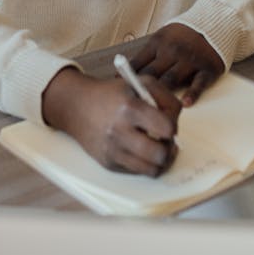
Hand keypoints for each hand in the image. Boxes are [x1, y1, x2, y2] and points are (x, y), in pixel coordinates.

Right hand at [42, 67, 180, 175]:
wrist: (76, 106)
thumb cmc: (112, 93)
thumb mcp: (140, 82)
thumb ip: (165, 97)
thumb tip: (176, 121)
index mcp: (129, 108)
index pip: (167, 128)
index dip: (173, 126)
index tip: (168, 124)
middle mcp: (119, 132)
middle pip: (161, 154)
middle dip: (169, 148)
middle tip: (165, 140)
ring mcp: (113, 150)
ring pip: (152, 170)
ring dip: (160, 160)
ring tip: (157, 148)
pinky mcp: (108, 163)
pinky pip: (138, 172)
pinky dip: (144, 164)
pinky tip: (140, 150)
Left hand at [130, 23, 223, 106]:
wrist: (213, 23)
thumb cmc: (182, 35)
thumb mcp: (161, 38)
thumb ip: (147, 55)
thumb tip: (125, 74)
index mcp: (157, 44)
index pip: (138, 64)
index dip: (126, 80)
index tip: (118, 93)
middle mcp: (172, 52)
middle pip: (152, 74)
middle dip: (141, 91)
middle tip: (133, 107)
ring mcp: (190, 60)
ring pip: (171, 80)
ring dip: (161, 95)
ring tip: (153, 110)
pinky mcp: (207, 69)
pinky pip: (198, 83)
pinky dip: (192, 94)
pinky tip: (185, 103)